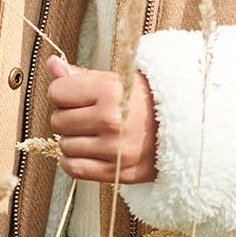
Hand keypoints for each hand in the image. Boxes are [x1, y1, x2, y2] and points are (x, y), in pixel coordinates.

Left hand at [45, 54, 158, 182]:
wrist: (183, 129)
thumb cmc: (146, 101)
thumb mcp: (117, 80)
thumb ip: (80, 76)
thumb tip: (51, 64)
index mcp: (111, 92)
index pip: (57, 93)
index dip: (64, 93)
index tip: (78, 96)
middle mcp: (111, 120)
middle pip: (57, 121)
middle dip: (68, 117)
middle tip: (88, 115)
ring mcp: (113, 149)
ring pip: (64, 146)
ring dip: (74, 140)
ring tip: (94, 133)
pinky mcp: (116, 172)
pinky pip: (73, 168)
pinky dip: (74, 161)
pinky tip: (89, 151)